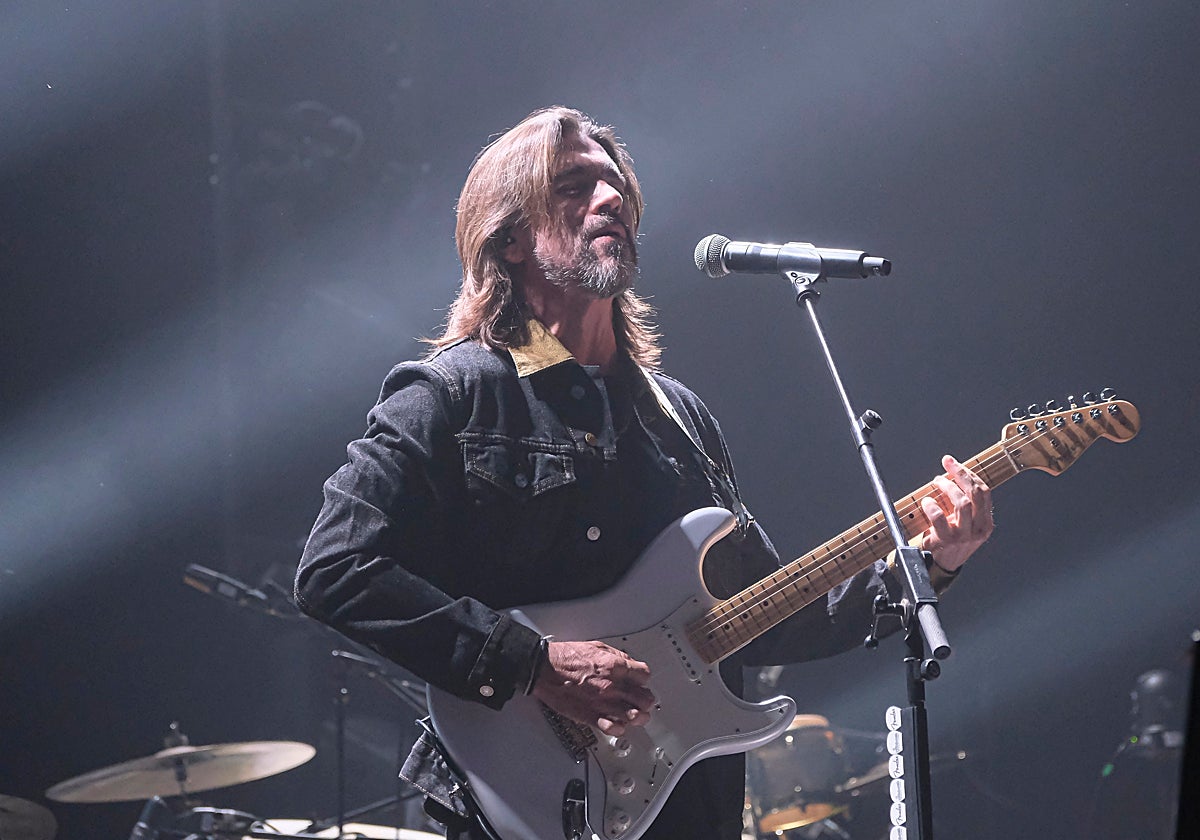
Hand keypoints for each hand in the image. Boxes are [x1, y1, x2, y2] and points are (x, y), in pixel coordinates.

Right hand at [531, 640, 655, 735]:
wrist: (545, 670)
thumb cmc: (566, 658)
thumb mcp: (596, 647)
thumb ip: (616, 655)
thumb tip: (628, 662)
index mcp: (615, 666)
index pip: (645, 675)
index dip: (643, 678)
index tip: (640, 681)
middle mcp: (612, 686)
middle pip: (645, 698)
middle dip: (645, 699)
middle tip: (642, 699)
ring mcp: (603, 703)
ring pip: (635, 716)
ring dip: (638, 716)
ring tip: (634, 714)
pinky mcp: (591, 716)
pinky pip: (614, 728)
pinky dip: (619, 728)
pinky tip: (618, 724)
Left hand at [917, 455, 993, 572]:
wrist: (940, 566)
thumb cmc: (950, 540)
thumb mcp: (965, 523)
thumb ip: (964, 504)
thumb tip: (953, 475)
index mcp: (985, 522)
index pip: (984, 492)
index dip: (969, 474)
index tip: (955, 464)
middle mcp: (978, 529)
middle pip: (975, 493)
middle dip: (960, 474)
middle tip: (947, 464)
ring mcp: (964, 535)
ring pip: (962, 503)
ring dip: (947, 487)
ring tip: (937, 482)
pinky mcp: (947, 540)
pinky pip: (939, 517)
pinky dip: (931, 506)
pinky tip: (926, 501)